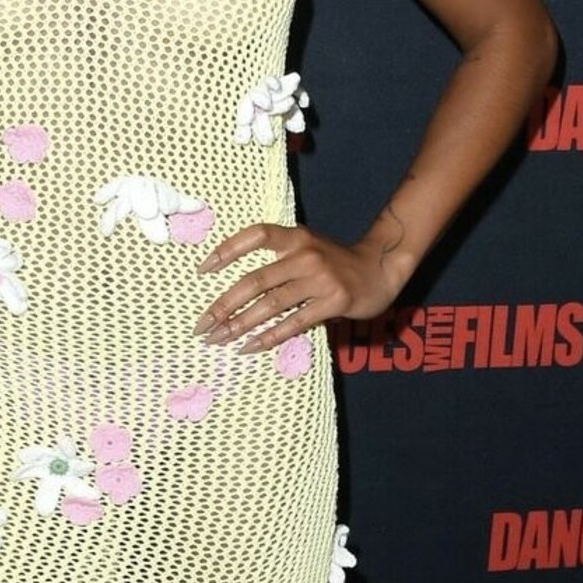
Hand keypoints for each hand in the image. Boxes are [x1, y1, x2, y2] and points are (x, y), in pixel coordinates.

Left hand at [192, 223, 403, 352]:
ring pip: (270, 305)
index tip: (202, 270)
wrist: (380, 268)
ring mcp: (320, 278)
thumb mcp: (306, 248)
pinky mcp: (334, 301)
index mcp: (294, 237)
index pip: (255, 235)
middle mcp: (304, 254)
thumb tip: (236, 291)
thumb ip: (278, 260)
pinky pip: (293, 323)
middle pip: (255, 280)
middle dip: (224, 305)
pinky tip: (249, 346)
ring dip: (240, 325)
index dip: (226, 250)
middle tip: (202, 325)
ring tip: (219, 340)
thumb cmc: (334, 261)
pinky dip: (269, 337)